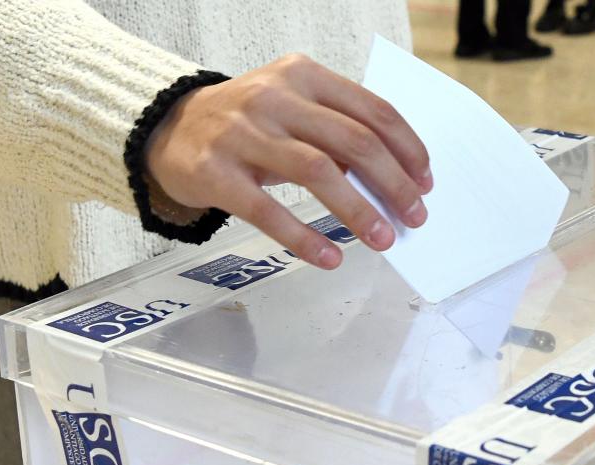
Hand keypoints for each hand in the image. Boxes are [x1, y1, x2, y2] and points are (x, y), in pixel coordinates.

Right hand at [146, 54, 431, 268]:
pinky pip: (269, 211)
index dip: (407, 149)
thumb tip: (393, 180)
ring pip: (317, 172)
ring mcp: (243, 134)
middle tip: (414, 216)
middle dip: (394, 183)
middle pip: (353, 141)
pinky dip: (304, 238)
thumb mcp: (293, 106)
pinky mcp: (216, 173)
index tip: (426, 181)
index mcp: (303, 76)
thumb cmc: (248, 122)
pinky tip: (330, 257)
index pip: (372, 110)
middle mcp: (275, 98)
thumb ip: (337, 130)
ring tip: (383, 239)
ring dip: (358, 210)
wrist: (168, 127)